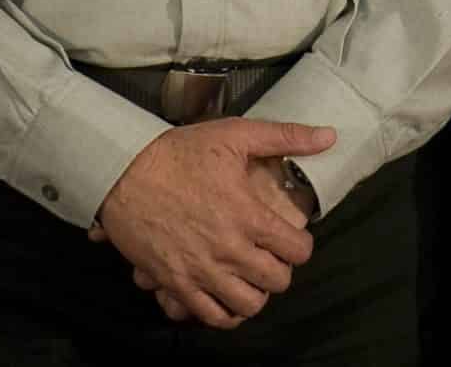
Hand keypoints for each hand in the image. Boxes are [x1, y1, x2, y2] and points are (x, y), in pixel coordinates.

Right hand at [91, 119, 333, 329]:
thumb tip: (328, 135)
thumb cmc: (176, 153)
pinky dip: (223, 313)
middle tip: (269, 255)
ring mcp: (202, 271)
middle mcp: (229, 249)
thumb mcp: (232, 135)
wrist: (122, 171)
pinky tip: (224, 296)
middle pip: (276, 282)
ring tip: (249, 277)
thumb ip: (284, 137)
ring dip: (254, 293)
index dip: (300, 244)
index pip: (297, 250)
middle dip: (279, 269)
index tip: (291, 238)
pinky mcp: (176, 283)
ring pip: (248, 306)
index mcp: (248, 215)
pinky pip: (210, 316)